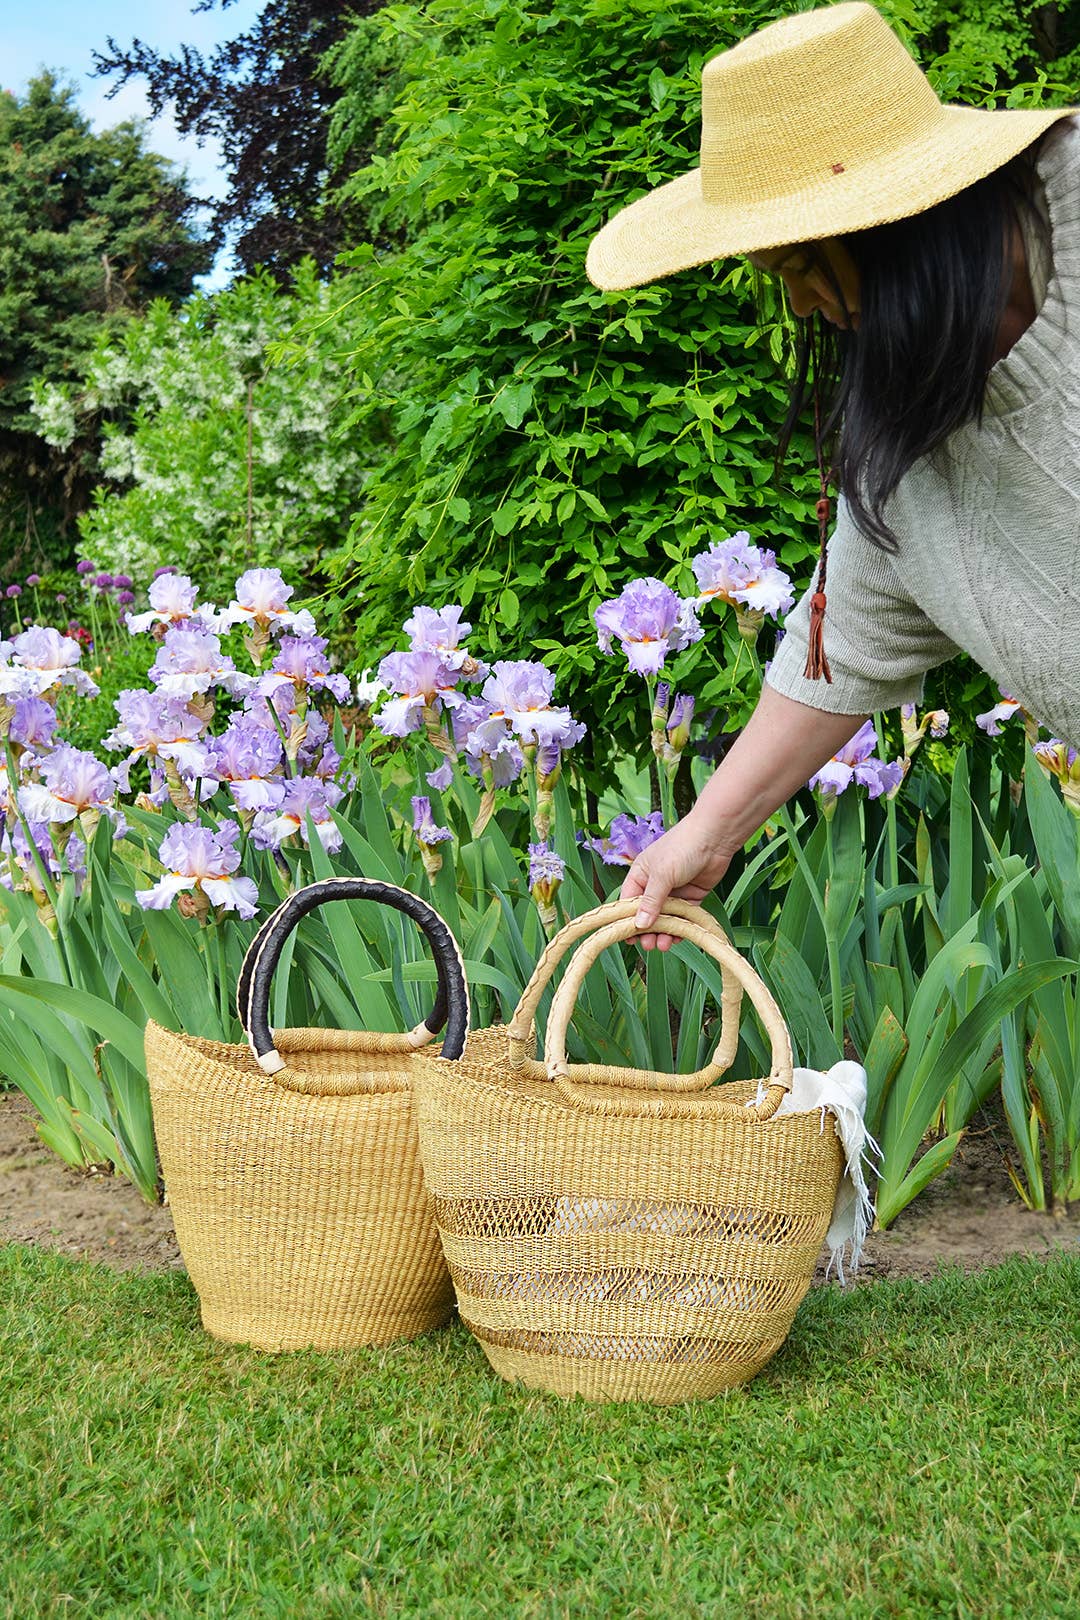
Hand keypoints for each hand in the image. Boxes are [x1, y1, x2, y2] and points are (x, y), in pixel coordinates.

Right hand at [619, 812, 734, 950]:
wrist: (715, 839)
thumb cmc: (682, 848)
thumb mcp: (662, 875)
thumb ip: (651, 901)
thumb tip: (639, 925)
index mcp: (640, 875)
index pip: (629, 902)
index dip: (627, 921)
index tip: (629, 938)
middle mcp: (655, 885)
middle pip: (647, 914)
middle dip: (647, 931)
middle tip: (649, 945)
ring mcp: (674, 892)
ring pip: (665, 919)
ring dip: (663, 933)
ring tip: (664, 945)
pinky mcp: (691, 897)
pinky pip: (683, 918)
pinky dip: (680, 929)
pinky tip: (677, 938)